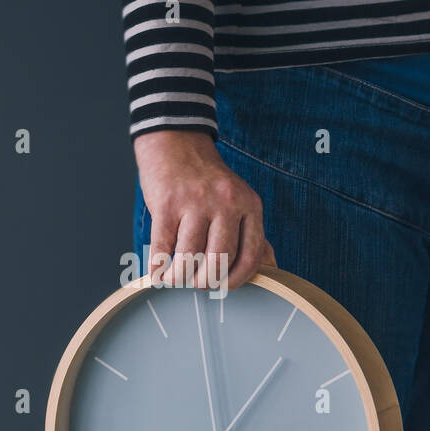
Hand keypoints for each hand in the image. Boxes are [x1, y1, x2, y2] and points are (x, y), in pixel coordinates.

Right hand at [134, 129, 275, 291]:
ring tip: (175, 278)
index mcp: (249, 205)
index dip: (236, 280)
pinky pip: (162, 248)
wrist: (176, 144)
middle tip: (197, 283)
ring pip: (189, 258)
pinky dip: (158, 268)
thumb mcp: (240, 202)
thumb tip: (271, 271)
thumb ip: (254, 236)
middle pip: (220, 260)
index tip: (223, 286)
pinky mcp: (166, 203)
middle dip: (205, 282)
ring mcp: (195, 202)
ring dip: (179, 277)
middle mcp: (226, 203)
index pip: (251, 256)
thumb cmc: (208, 182)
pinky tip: (158, 273)